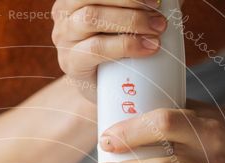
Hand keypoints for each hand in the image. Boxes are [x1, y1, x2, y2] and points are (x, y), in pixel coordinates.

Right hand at [52, 0, 167, 99]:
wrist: (107, 92)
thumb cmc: (121, 49)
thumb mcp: (128, 21)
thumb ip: (145, 5)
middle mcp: (65, 13)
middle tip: (159, 10)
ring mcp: (64, 38)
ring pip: (92, 17)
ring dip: (130, 20)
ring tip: (158, 30)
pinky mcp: (71, 63)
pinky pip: (96, 48)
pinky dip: (126, 46)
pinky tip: (148, 47)